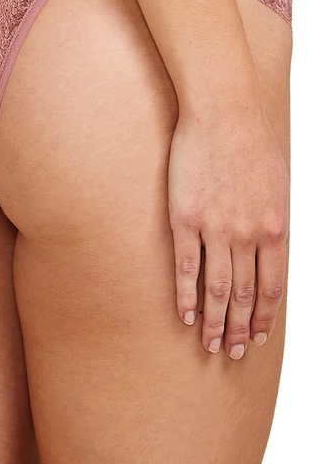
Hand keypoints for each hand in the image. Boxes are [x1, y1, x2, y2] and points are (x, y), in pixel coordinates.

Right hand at [168, 106, 288, 359]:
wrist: (224, 111)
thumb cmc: (252, 143)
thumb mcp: (278, 185)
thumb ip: (273, 220)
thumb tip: (270, 246)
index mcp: (275, 228)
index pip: (272, 286)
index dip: (265, 316)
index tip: (258, 337)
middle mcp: (248, 235)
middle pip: (245, 294)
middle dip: (241, 328)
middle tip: (233, 352)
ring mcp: (216, 228)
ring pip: (217, 288)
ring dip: (215, 321)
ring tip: (211, 343)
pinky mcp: (185, 218)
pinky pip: (187, 266)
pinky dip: (187, 295)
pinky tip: (186, 315)